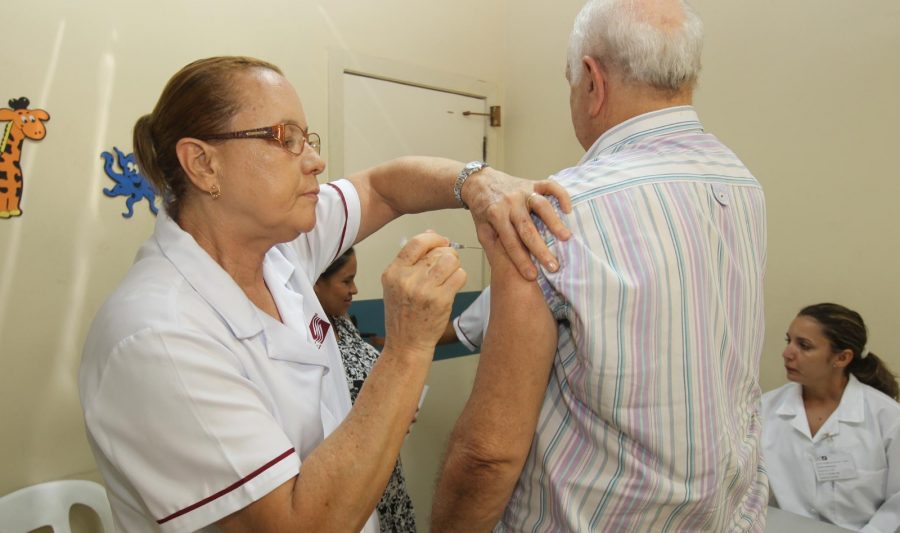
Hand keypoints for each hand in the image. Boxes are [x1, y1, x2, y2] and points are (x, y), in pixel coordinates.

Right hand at [381, 232, 466, 357]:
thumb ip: (412, 260)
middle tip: (447, 265)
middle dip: (447, 254)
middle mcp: (407, 279)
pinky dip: (460, 278)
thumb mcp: (397, 285)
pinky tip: (452, 287)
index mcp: (393, 272)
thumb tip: (432, 234)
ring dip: (455, 265)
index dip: (434, 239)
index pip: (417, 242)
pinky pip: (460, 276)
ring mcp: (424, 290)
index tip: (441, 242)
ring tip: (449, 275)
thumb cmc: (403, 315)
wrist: (406, 344)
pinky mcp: (440, 300)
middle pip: (438, 251)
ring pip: (451, 260)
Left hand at [462, 168, 571, 279]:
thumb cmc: (483, 210)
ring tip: (566, 237)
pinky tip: (568, 210)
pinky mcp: (532, 183)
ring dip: (554, 222)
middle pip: (527, 228)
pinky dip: (561, 195)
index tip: (532, 276)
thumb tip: (504, 269)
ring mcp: (523, 191)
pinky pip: (550, 186)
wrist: (479, 182)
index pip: (510, 242)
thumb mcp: (481, 229)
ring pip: (541, 206)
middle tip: (554, 266)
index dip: (521, 260)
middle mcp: (510, 203)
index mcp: (495, 215)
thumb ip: (493, 247)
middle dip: (541, 249)